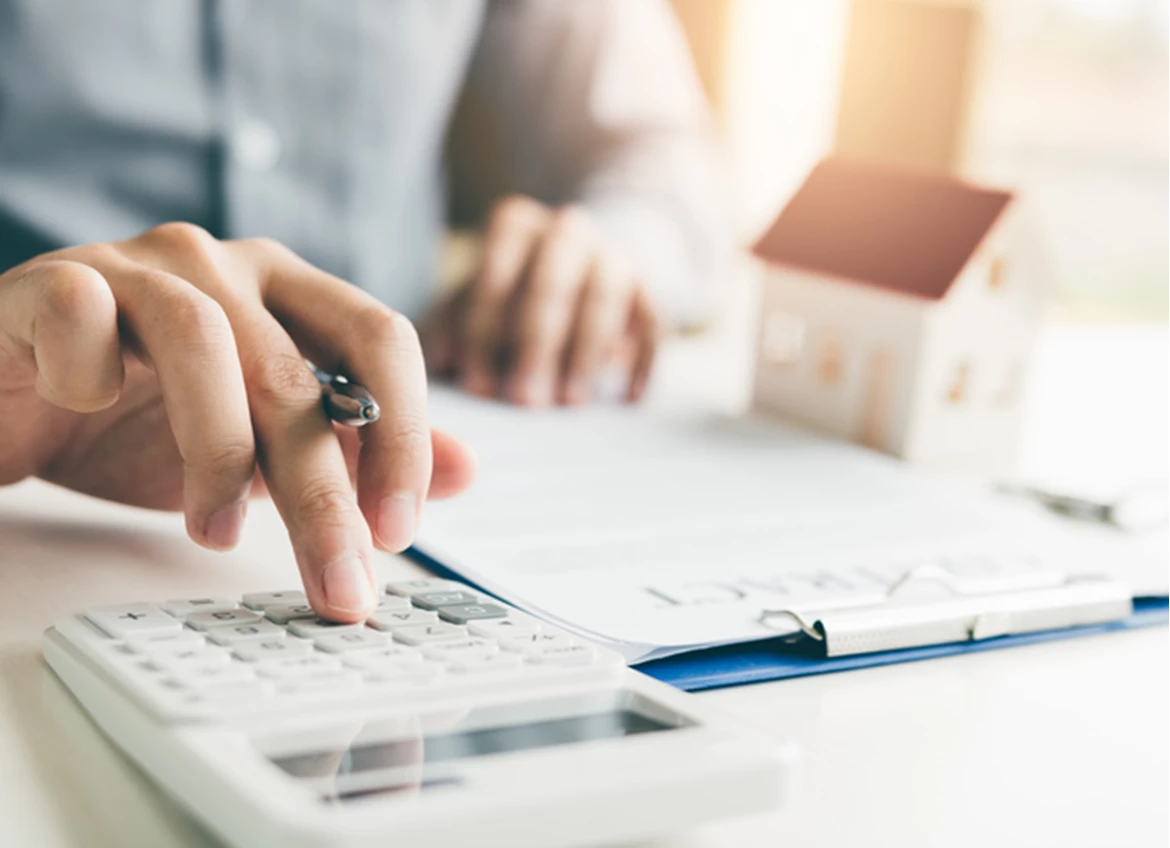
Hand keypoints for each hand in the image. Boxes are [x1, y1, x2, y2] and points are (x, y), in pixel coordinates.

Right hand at [0, 224, 475, 620]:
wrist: (13, 398)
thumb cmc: (140, 418)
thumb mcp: (264, 446)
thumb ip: (357, 450)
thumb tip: (466, 470)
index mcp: (289, 292)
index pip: (380, 339)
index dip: (402, 433)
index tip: (398, 532)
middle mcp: (224, 265)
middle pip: (295, 371)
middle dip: (322, 493)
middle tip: (337, 584)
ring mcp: (137, 265)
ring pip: (204, 343)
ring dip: (216, 453)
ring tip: (216, 534)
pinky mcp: (52, 280)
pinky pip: (84, 314)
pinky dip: (91, 377)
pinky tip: (86, 412)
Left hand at [423, 196, 660, 405]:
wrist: (584, 260)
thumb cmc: (513, 290)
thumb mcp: (475, 298)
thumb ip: (451, 325)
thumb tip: (441, 362)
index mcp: (514, 226)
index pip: (495, 274)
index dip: (484, 333)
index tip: (478, 387)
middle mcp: (566, 230)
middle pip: (551, 285)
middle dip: (537, 347)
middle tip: (526, 401)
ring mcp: (613, 255)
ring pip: (604, 299)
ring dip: (586, 353)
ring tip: (570, 402)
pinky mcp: (649, 288)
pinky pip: (653, 322)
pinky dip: (642, 361)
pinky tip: (628, 399)